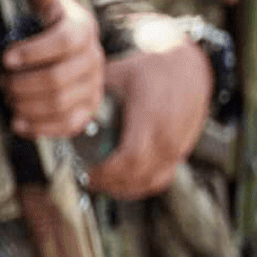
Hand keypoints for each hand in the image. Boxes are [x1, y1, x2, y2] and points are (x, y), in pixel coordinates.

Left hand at [0, 0, 106, 137]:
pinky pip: (67, 125)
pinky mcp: (88, 110)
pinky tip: (18, 121)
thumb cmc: (48, 23)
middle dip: (23, 84)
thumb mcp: (45, 2)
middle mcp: (93, 59)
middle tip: (1, 82)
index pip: (65, 41)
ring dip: (27, 104)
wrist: (70, 52)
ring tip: (8, 97)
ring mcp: (93, 87)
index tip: (6, 58)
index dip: (34, 51)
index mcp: (82, 28)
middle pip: (59, 79)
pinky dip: (39, 126)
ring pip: (60, 104)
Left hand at [87, 36, 212, 199]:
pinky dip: (142, 186)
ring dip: (125, 188)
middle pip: (137, 174)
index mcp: (149, 115)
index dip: (107, 171)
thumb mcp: (121, 72)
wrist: (191, 69)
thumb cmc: (154, 68)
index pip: (129, 157)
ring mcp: (177, 147)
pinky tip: (125, 184)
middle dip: (110, 182)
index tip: (88, 171)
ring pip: (150, 182)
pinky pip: (161, 179)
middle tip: (89, 179)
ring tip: (104, 183)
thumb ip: (94, 92)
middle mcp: (167, 135)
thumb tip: (65, 106)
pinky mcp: (181, 153)